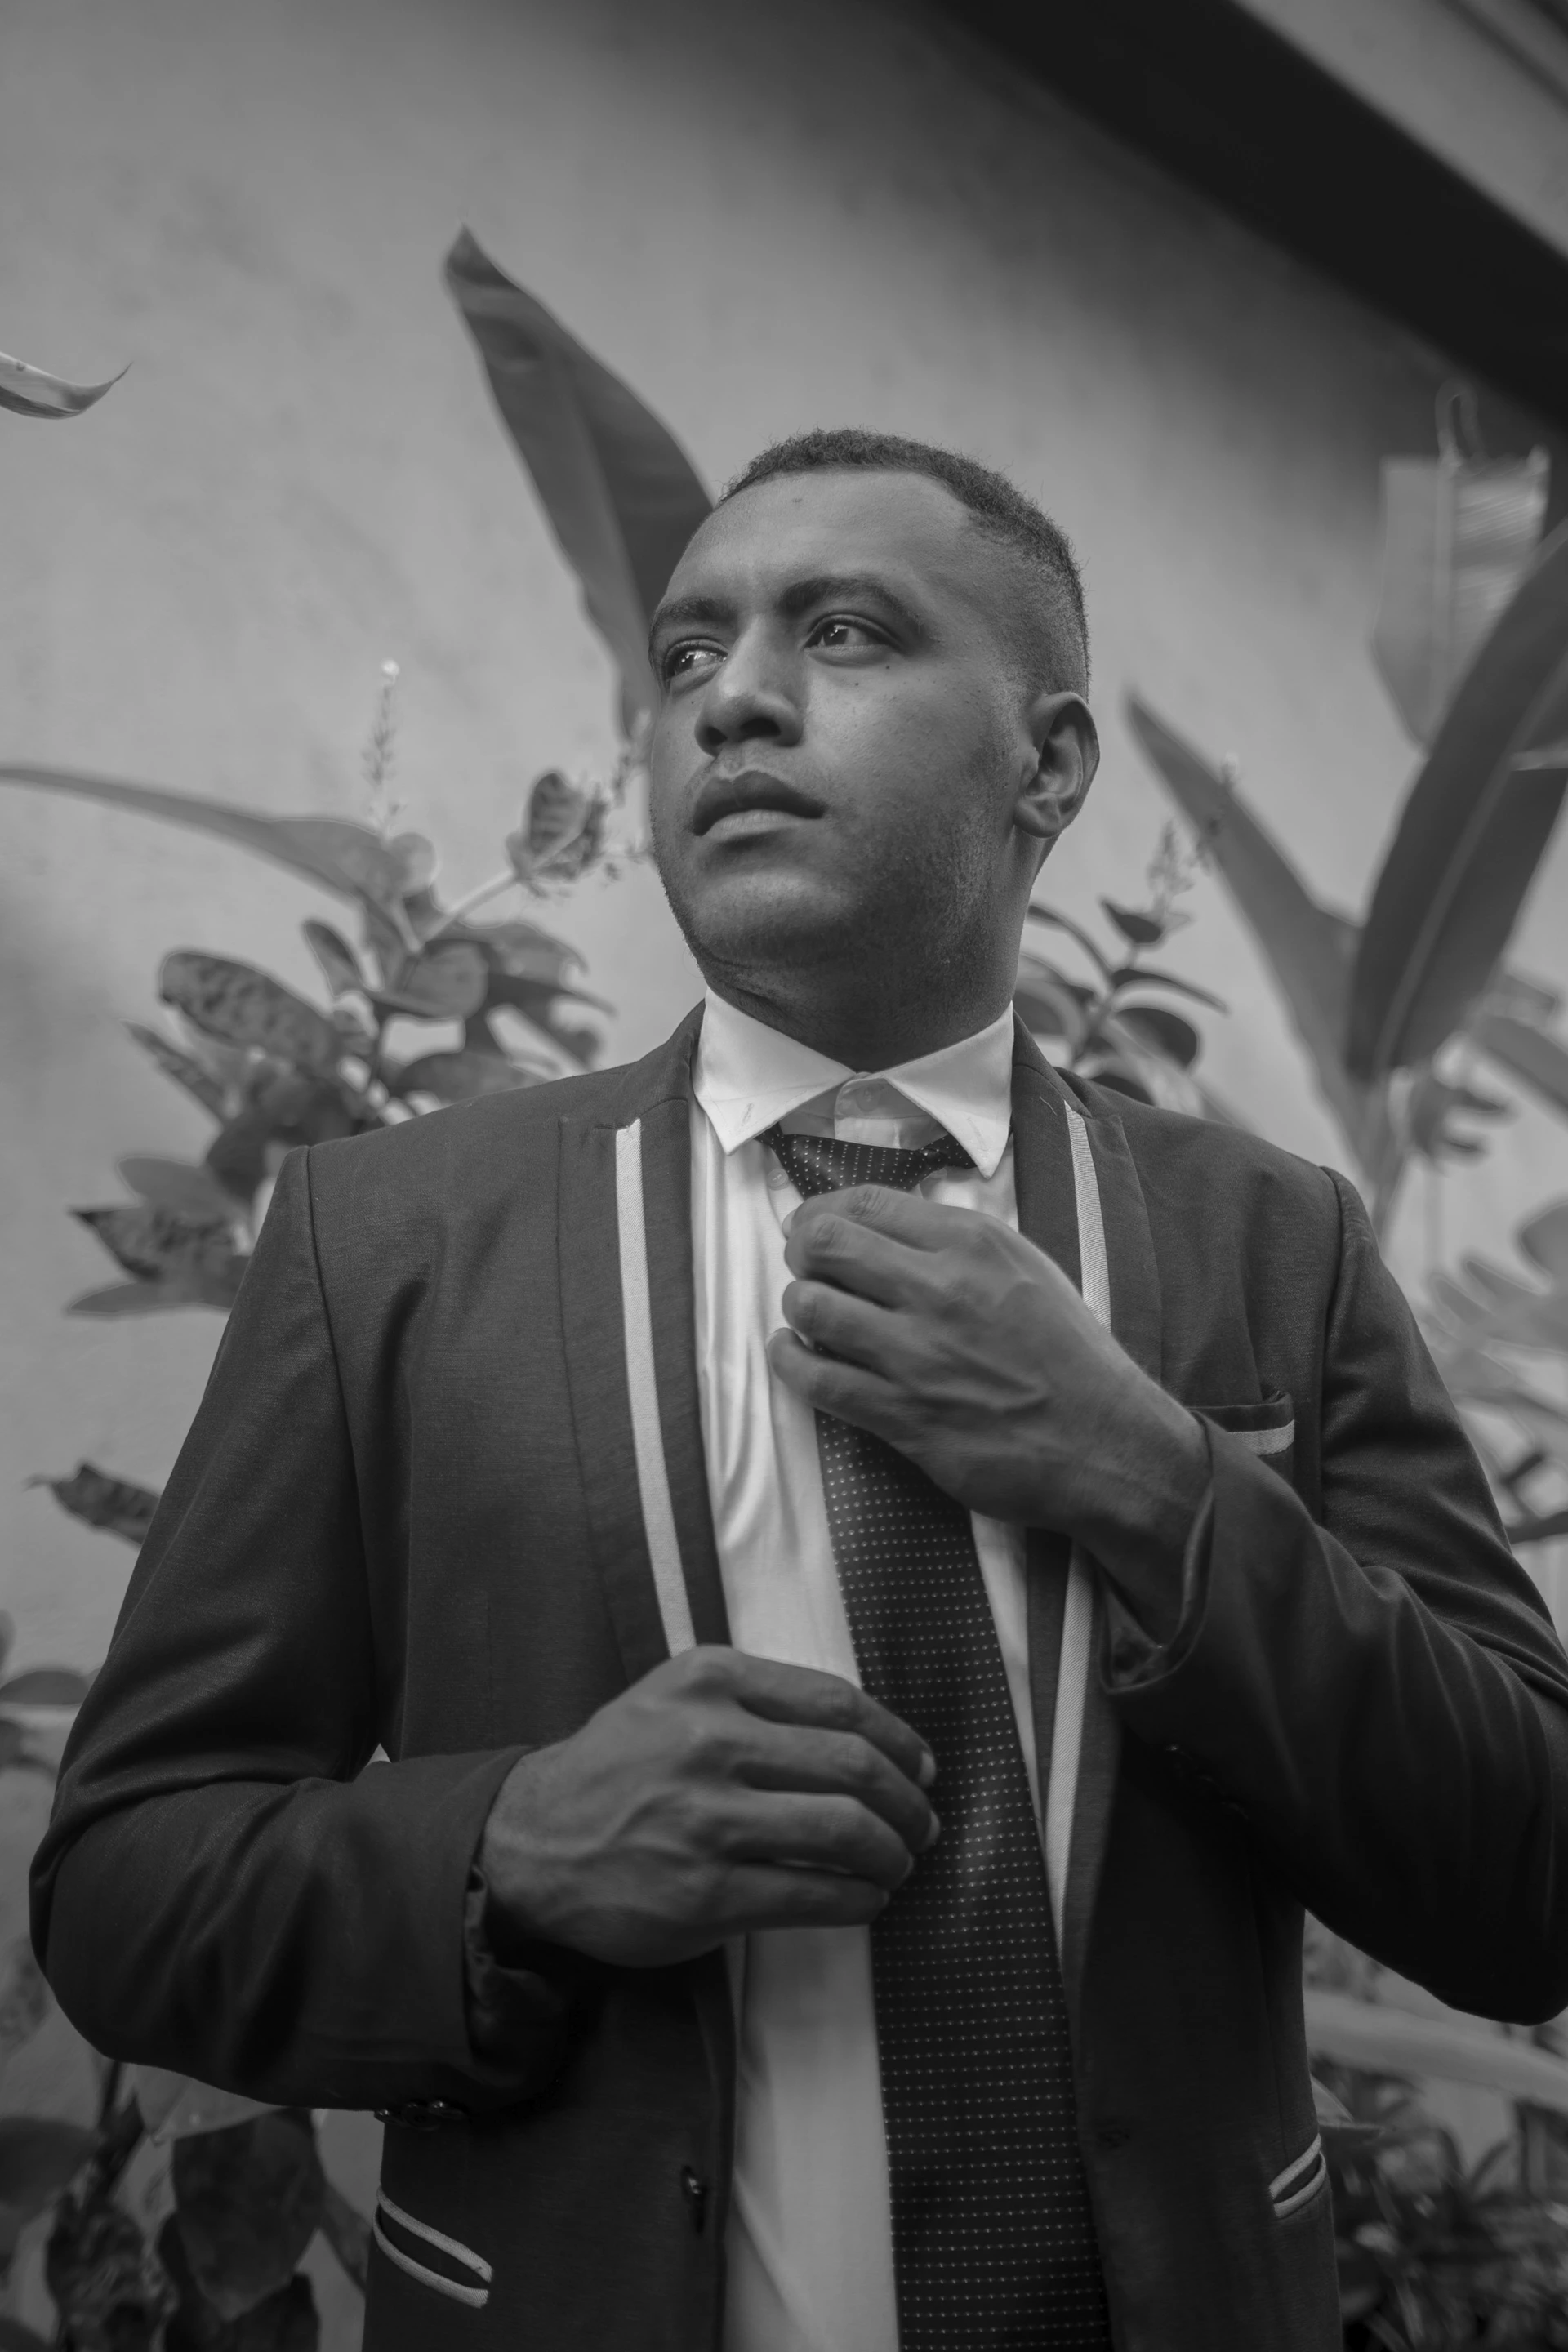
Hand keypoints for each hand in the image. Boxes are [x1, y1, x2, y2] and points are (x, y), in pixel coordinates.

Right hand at [478, 1646, 938, 1967]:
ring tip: (897, 1865)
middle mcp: (710, 1741)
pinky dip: (858, 1900)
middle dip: (907, 1803)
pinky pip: (814, 1895)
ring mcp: (708, 1820)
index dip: (898, 1739)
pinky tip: (864, 1900)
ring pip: (845, 1831)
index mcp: (710, 1680)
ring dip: (892, 1855)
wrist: (534, 1841)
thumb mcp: (675, 1697)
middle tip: (921, 1825)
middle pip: (854, 1766)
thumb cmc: (619, 1767)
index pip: (839, 1702)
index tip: (920, 1766)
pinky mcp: (705, 1894)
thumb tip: (869, 1738)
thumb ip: (757, 1700)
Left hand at [767, 1187, 1206, 1596]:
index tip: (813, 1225)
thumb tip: (892, 1231)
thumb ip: (961, 1246)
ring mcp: (917, 1355)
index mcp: (974, 1244)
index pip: (868, 1203)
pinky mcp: (903, 1415)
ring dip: (798, 1305)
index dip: (824, 1209)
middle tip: (805, 1266)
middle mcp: (940, 1289)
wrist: (1104, 1444)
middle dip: (802, 1250)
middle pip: (825, 1243)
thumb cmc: (1070, 1357)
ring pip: (811, 1305)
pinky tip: (793, 1354)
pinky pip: (816, 1378)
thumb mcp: (1028, 1270)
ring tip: (809, 1314)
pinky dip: (790, 1361)